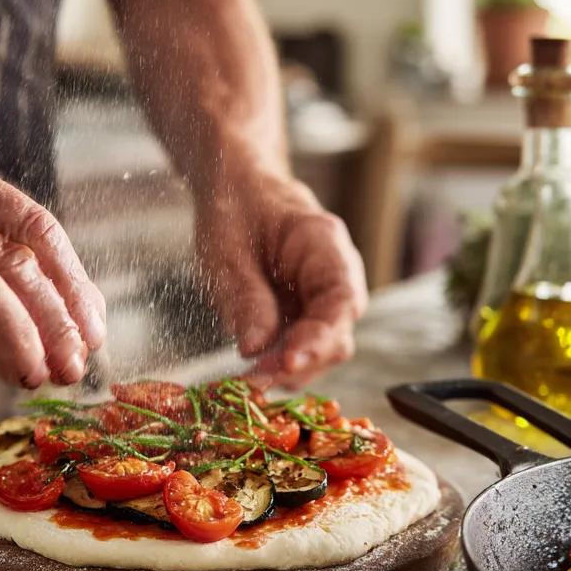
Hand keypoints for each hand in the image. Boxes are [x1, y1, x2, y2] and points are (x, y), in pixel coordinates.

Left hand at [194, 170, 367, 387]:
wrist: (239, 191)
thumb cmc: (236, 209)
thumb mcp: (227, 250)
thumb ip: (245, 296)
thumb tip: (255, 349)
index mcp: (325, 245)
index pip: (342, 299)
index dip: (320, 338)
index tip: (288, 363)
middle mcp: (336, 275)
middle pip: (338, 333)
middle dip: (301, 363)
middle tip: (255, 380)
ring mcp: (323, 298)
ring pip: (322, 348)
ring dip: (290, 370)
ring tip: (249, 380)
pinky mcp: (306, 315)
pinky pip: (303, 346)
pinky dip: (281, 364)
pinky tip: (254, 371)